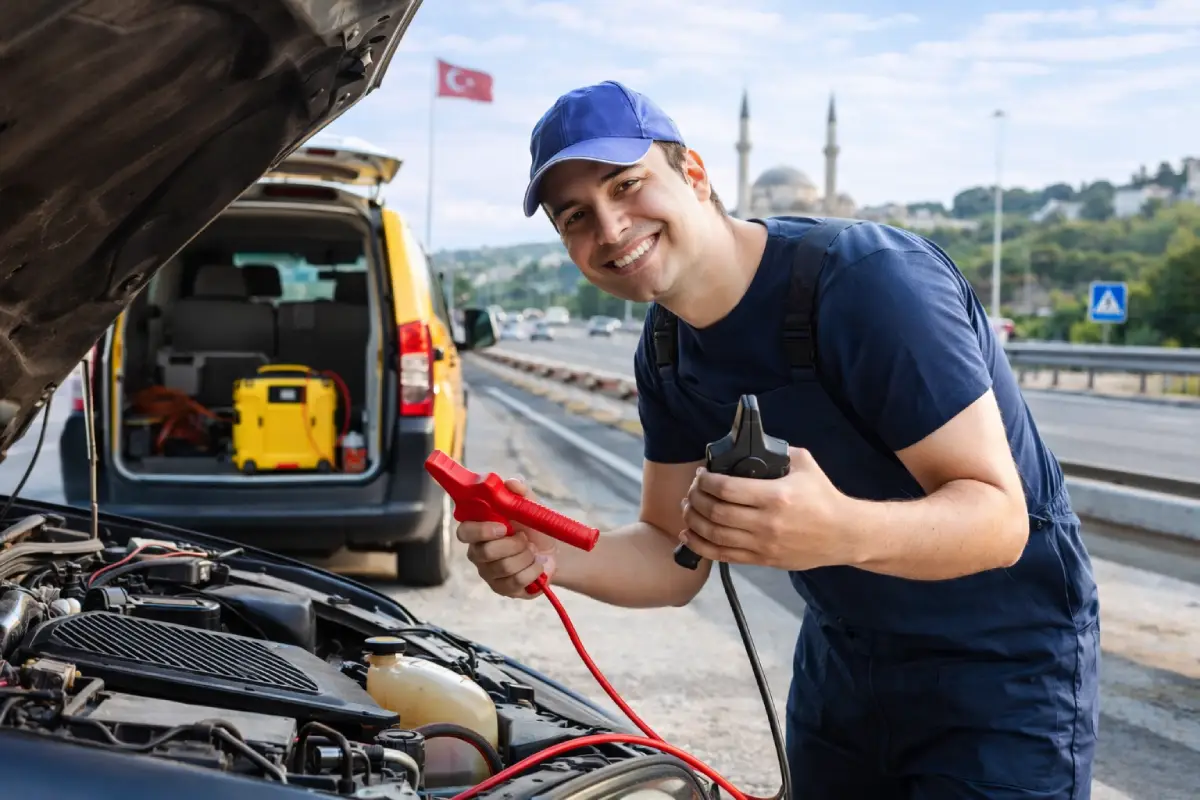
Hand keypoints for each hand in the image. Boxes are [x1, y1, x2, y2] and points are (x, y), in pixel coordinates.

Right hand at [456, 476, 558, 597]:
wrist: (554, 551)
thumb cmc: (534, 527)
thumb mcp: (531, 506)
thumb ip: (520, 492)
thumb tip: (511, 483)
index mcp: (479, 529)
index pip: (464, 532)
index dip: (481, 530)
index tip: (503, 526)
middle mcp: (478, 552)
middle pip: (485, 552)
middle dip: (513, 544)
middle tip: (525, 538)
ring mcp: (489, 573)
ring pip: (504, 567)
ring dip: (527, 556)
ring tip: (532, 551)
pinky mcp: (502, 589)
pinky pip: (516, 582)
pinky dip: (534, 571)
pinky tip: (537, 565)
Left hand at [679, 447, 853, 570]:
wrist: (844, 534)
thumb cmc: (823, 497)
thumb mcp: (804, 464)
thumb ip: (777, 452)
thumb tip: (750, 445)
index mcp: (775, 496)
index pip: (726, 489)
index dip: (706, 481)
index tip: (701, 475)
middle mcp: (766, 523)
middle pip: (715, 512)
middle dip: (696, 498)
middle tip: (693, 489)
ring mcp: (763, 545)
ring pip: (714, 536)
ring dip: (694, 520)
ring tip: (688, 508)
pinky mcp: (762, 560)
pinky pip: (723, 556)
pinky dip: (700, 546)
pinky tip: (689, 534)